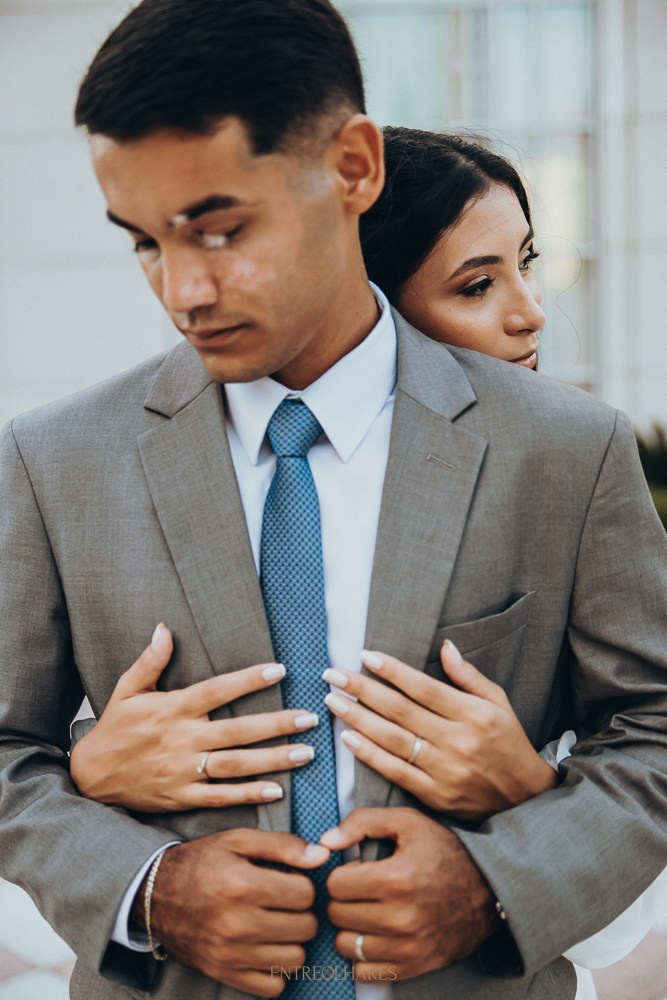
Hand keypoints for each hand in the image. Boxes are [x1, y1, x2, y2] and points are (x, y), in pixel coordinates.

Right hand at [70, 624, 318, 810]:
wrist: (89, 777)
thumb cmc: (114, 728)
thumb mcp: (126, 690)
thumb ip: (149, 662)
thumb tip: (164, 629)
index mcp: (172, 709)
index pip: (216, 691)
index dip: (248, 680)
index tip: (280, 671)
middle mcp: (181, 740)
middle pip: (237, 731)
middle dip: (275, 724)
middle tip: (309, 718)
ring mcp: (183, 771)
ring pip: (235, 766)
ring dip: (272, 759)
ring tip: (305, 752)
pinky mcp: (182, 797)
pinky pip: (220, 797)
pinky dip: (248, 795)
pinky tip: (277, 790)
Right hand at [147, 831, 329, 995]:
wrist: (155, 895)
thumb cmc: (201, 863)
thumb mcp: (238, 840)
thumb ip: (283, 845)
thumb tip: (322, 857)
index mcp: (243, 885)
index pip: (306, 894)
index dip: (303, 884)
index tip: (290, 881)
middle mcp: (238, 924)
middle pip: (306, 927)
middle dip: (301, 912)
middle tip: (284, 903)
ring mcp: (231, 955)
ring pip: (295, 958)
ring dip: (292, 940)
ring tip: (277, 923)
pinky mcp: (225, 974)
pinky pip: (273, 986)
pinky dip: (276, 969)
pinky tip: (266, 947)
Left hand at [321, 808, 500, 980]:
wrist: (489, 890)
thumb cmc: (444, 852)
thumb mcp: (408, 822)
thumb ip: (362, 822)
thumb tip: (325, 842)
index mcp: (396, 879)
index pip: (335, 884)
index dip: (342, 873)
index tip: (356, 870)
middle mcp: (401, 918)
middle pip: (337, 914)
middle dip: (343, 899)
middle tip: (360, 890)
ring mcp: (407, 947)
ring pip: (346, 945)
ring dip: (350, 927)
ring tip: (366, 911)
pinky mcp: (413, 966)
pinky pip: (364, 972)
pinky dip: (363, 955)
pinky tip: (376, 934)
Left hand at [323, 641, 555, 819]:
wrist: (526, 801)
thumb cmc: (509, 743)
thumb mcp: (498, 703)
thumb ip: (469, 676)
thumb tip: (445, 646)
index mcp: (474, 714)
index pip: (424, 688)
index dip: (393, 671)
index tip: (365, 656)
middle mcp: (458, 741)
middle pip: (401, 711)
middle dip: (362, 690)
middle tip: (332, 674)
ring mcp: (445, 771)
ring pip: (393, 741)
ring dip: (358, 719)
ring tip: (333, 700)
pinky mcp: (436, 796)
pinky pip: (396, 772)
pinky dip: (369, 755)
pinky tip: (348, 738)